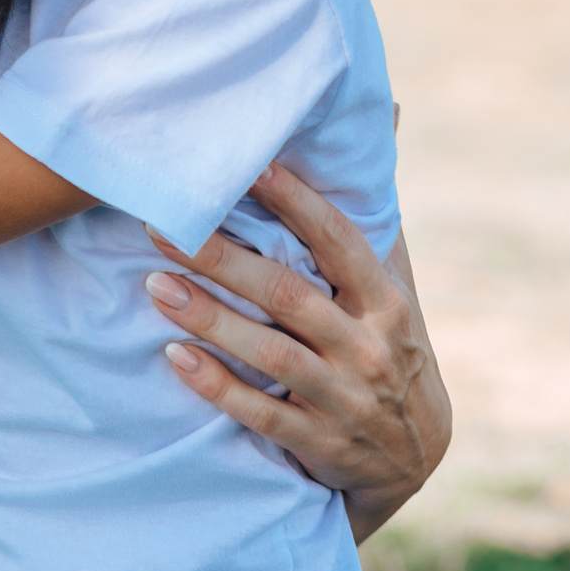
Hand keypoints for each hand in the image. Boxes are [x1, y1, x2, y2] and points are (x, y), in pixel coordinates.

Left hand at [144, 164, 449, 541]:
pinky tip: (174, 356)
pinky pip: (260, 413)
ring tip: (155, 285)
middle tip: (163, 227)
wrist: (414, 458)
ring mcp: (344, 398)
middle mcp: (369, 347)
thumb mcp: (398, 286)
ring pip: (269, 353)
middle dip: (223, 260)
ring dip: (208, 318)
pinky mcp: (317, 442)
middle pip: (289, 295)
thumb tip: (387, 111)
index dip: (296, 202)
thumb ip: (375, 212)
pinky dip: (216, 385)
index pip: (339, 242)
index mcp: (386, 301)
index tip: (248, 166)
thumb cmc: (391, 347)